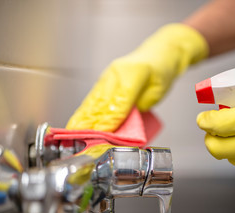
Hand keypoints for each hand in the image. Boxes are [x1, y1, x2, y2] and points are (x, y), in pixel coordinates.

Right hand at [66, 24, 207, 131]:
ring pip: (93, 100)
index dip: (110, 120)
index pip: (120, 102)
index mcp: (134, 72)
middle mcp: (117, 73)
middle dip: (91, 122)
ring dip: (82, 118)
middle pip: (102, 102)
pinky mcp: (103, 81)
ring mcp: (108, 76)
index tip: (102, 133)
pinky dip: (83, 112)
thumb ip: (142, 105)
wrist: (157, 53)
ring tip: (73, 132)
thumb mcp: (159, 90)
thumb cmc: (160, 70)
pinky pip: (92, 98)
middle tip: (83, 138)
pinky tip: (76, 122)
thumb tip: (126, 121)